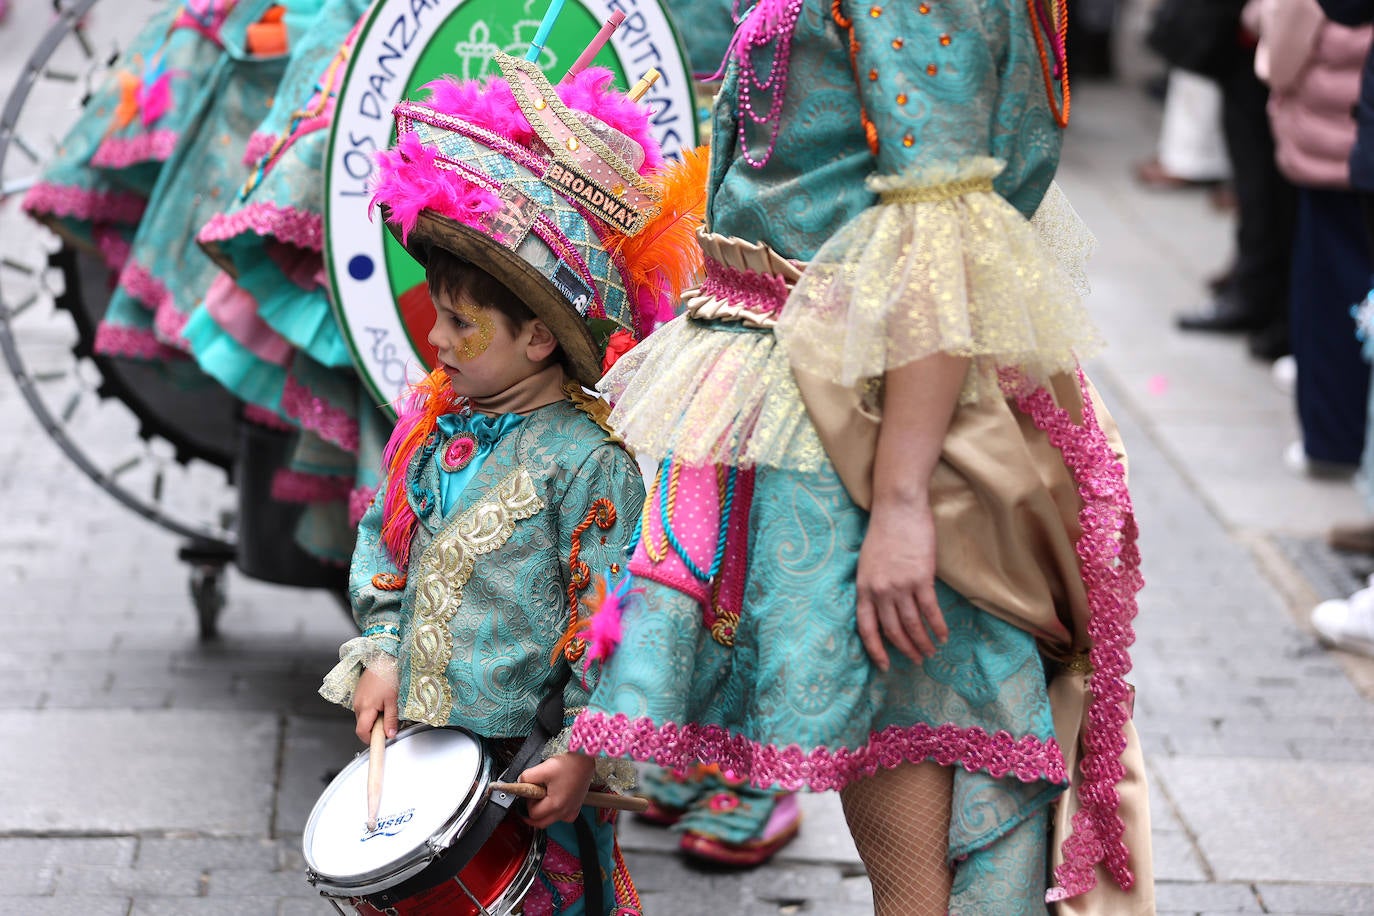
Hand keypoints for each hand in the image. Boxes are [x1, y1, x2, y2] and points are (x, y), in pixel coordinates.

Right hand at [352, 667, 398, 742]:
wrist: (383, 657)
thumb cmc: (389, 674)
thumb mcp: (394, 699)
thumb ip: (391, 719)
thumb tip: (390, 735)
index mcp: (365, 707)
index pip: (362, 732)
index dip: (371, 740)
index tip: (380, 743)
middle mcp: (358, 704)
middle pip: (363, 726)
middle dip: (375, 729)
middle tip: (389, 722)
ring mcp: (357, 699)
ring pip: (364, 717)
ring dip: (374, 719)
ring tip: (387, 708)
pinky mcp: (359, 694)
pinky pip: (364, 708)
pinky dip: (372, 710)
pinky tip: (382, 701)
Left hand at [518, 752, 596, 827]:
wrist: (586, 759)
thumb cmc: (569, 764)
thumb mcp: (543, 769)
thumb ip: (527, 777)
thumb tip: (520, 782)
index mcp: (555, 805)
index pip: (533, 814)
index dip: (528, 803)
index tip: (530, 792)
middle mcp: (565, 811)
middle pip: (541, 823)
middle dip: (533, 813)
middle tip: (530, 801)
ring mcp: (571, 810)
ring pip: (552, 821)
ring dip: (544, 814)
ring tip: (544, 798)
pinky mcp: (576, 806)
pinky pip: (563, 817)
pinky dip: (556, 813)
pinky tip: (555, 801)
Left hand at [855, 494, 948, 670]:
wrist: (897, 508)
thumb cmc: (883, 532)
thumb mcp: (867, 563)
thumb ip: (873, 586)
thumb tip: (884, 609)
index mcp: (863, 588)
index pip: (866, 628)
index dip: (875, 650)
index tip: (884, 666)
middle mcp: (880, 591)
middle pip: (893, 630)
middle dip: (905, 649)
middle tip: (917, 660)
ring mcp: (900, 586)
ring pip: (913, 625)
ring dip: (923, 642)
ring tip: (931, 652)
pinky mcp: (921, 578)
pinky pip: (930, 611)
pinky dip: (938, 626)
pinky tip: (944, 635)